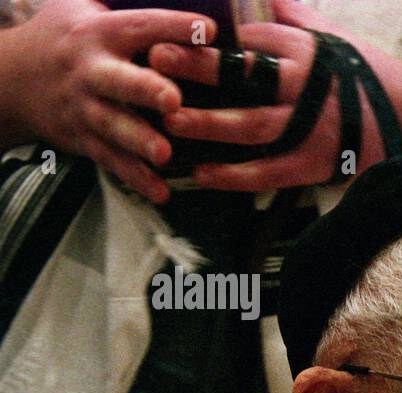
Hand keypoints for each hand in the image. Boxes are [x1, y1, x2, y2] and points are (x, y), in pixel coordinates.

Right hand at [3, 0, 216, 202]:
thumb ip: (126, 6)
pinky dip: (135, 178)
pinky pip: (111, 160)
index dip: (173, 26)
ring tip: (165, 154)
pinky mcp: (84, 138)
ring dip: (140, 141)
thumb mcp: (83, 8)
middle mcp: (91, 71)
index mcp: (98, 33)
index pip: (140, 26)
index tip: (209, 29)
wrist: (10, 79)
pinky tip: (160, 192)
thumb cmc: (66, 38)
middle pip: (118, 80)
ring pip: (114, 126)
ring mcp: (86, 108)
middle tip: (173, 100)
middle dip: (145, 89)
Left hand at [149, 0, 401, 190]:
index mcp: (306, 50)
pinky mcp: (317, 162)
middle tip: (157, 60)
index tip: (168, 33)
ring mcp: (311, 127)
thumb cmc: (367, 74)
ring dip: (208, 123)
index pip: (249, 37)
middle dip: (198, 67)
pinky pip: (269, 171)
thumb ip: (290, 16)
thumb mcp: (332, 36)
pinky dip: (234, 175)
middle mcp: (306, 86)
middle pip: (243, 75)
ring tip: (171, 118)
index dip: (206, 37)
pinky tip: (203, 175)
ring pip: (250, 125)